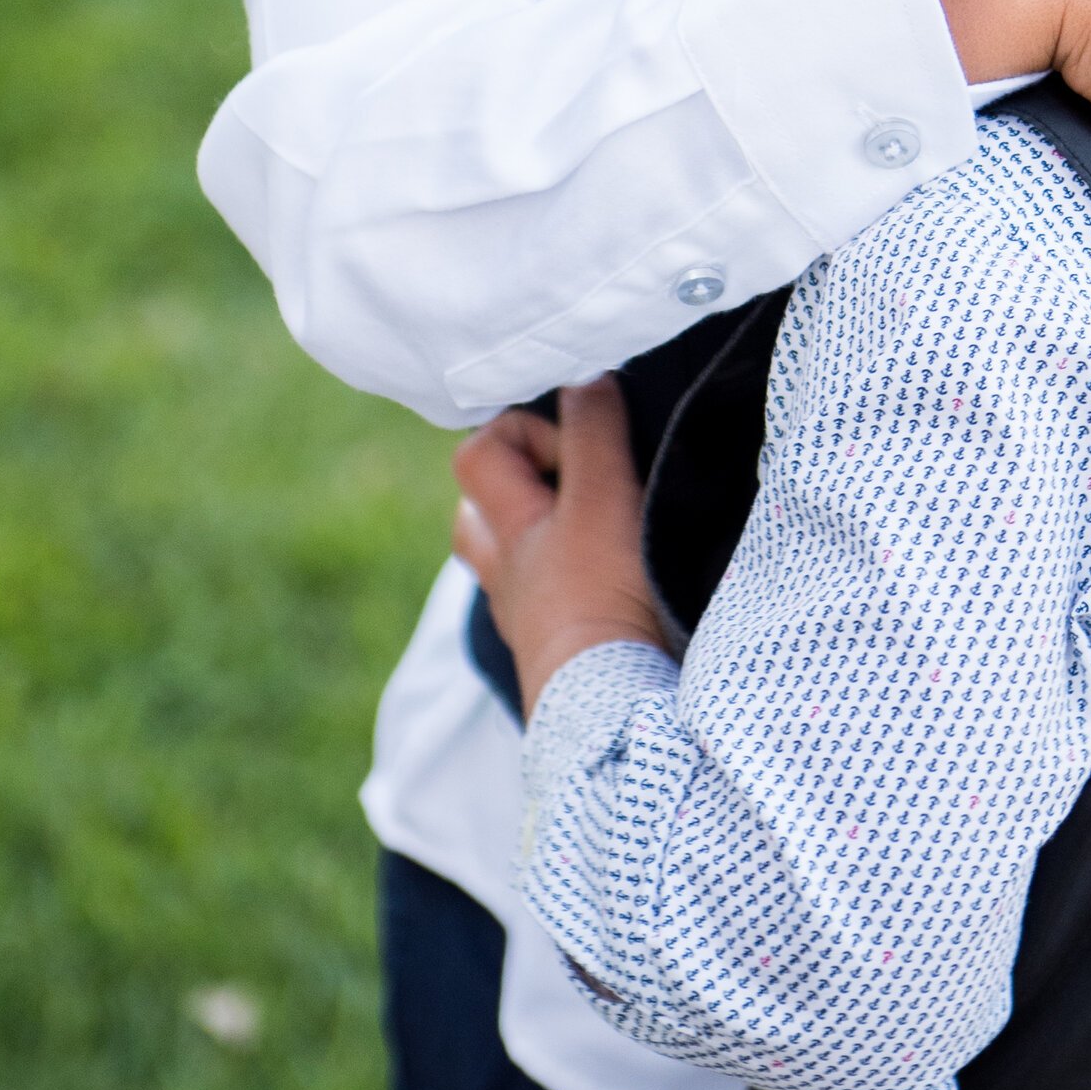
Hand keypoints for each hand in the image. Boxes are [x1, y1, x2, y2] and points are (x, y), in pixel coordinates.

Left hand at [453, 378, 665, 714]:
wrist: (614, 712)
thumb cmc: (602, 600)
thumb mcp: (603, 499)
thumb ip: (594, 434)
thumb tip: (586, 377)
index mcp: (507, 530)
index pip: (479, 452)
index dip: (525, 429)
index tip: (585, 438)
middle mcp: (507, 576)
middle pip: (477, 518)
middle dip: (515, 488)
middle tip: (573, 483)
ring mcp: (530, 622)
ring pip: (510, 567)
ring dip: (540, 541)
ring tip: (596, 530)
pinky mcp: (564, 659)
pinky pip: (549, 609)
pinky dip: (571, 589)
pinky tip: (614, 588)